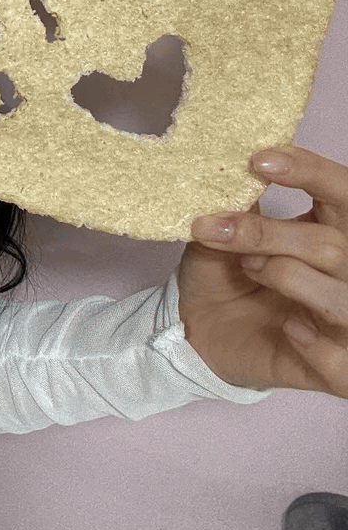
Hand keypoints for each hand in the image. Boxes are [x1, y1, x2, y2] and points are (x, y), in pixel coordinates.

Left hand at [178, 146, 347, 395]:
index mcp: (328, 230)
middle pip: (335, 246)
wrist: (197, 328)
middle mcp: (345, 272)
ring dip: (286, 278)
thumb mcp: (221, 230)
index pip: (342, 192)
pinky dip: (307, 341)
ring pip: (340, 295)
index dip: (309, 172)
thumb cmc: (220, 273)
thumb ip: (239, 204)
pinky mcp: (338, 368)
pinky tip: (286, 330)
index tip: (259, 161)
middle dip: (272, 236)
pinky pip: (340, 357)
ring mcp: (344, 320)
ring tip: (251, 272)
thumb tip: (237, 167)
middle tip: (225, 233)